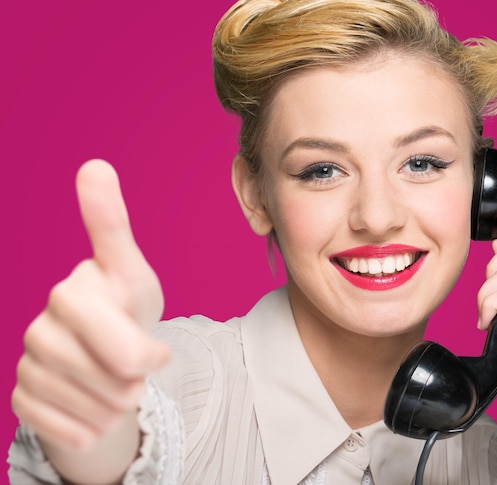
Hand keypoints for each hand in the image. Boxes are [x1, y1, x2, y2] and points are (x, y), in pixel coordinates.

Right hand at [11, 160, 169, 453]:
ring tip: (116, 382)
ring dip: (119, 402)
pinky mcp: (22, 397)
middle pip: (117, 374)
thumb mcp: (133, 273)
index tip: (119, 257)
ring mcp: (28, 363)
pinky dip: (91, 425)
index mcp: (73, 291)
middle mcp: (41, 325)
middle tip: (137, 365)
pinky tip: (92, 409)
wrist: (105, 360)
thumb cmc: (124, 309)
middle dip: (139, 377)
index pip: (113, 330)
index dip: (142, 348)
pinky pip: (69, 428)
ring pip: (97, 406)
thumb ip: (112, 227)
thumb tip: (93, 165)